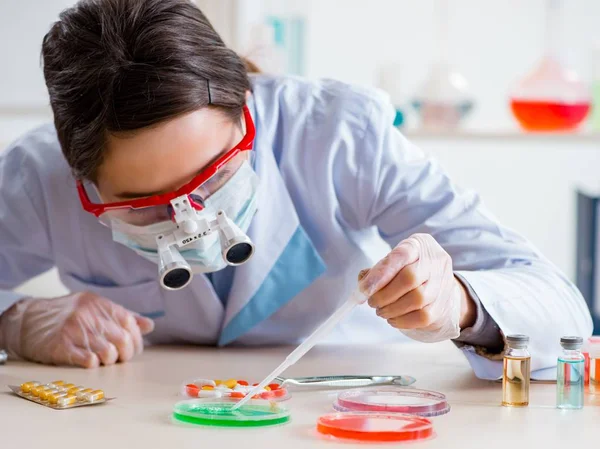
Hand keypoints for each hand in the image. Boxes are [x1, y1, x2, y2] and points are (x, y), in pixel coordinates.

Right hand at [0, 292, 153, 367]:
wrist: (28, 321)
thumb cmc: (66, 315)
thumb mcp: (94, 308)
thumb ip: (122, 316)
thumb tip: (149, 325)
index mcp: (100, 304)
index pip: (130, 322)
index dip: (136, 339)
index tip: (132, 349)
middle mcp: (89, 315)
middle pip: (122, 340)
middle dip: (125, 354)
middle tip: (119, 358)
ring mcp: (75, 330)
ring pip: (108, 352)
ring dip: (110, 361)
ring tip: (103, 360)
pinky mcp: (61, 346)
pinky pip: (88, 360)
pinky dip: (94, 364)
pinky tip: (90, 362)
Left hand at [359, 233, 475, 342]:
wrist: (436, 287)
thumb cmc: (407, 271)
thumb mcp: (392, 262)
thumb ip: (377, 271)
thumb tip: (363, 285)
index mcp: (419, 245)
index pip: (401, 255)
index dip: (380, 274)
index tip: (363, 290)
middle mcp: (435, 261)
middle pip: (409, 278)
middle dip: (384, 295)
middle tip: (372, 303)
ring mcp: (443, 283)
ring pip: (417, 299)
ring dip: (392, 309)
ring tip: (381, 311)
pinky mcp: (444, 305)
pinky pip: (423, 317)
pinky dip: (402, 321)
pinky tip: (393, 319)